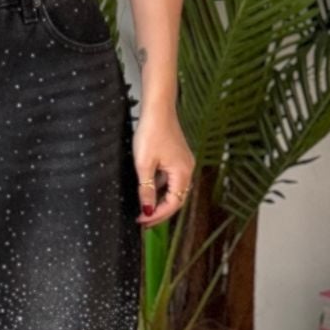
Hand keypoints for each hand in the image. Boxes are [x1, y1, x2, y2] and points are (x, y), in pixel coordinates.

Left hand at [133, 105, 193, 226]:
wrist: (158, 108)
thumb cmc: (151, 132)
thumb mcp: (144, 164)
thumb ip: (146, 189)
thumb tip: (146, 210)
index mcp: (182, 173)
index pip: (173, 204)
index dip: (157, 215)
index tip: (142, 221)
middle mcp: (187, 170)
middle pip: (176, 199)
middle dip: (160, 212)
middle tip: (144, 220)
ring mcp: (184, 162)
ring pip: (174, 189)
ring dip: (161, 200)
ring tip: (145, 208)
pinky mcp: (178, 156)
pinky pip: (172, 179)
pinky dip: (162, 187)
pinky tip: (150, 188)